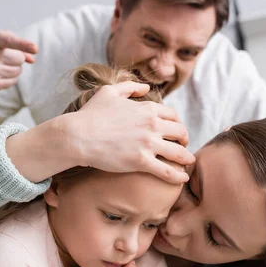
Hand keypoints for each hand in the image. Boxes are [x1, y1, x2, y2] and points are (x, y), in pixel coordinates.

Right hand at [0, 29, 37, 89]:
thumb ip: (17, 45)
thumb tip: (32, 59)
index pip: (9, 41)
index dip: (23, 44)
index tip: (35, 48)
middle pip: (20, 59)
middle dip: (17, 58)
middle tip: (5, 57)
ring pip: (18, 71)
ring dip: (15, 69)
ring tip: (1, 65)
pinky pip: (13, 81)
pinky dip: (11, 78)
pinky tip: (0, 73)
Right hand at [6, 81, 194, 184]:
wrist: (78, 136)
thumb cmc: (91, 114)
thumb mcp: (110, 92)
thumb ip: (130, 87)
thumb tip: (146, 87)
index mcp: (147, 108)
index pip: (173, 116)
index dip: (177, 124)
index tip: (176, 131)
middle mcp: (152, 124)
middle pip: (180, 132)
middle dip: (184, 140)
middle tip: (183, 147)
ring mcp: (148, 143)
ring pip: (178, 153)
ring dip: (186, 158)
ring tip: (187, 163)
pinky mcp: (141, 161)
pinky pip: (167, 171)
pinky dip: (177, 176)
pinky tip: (182, 179)